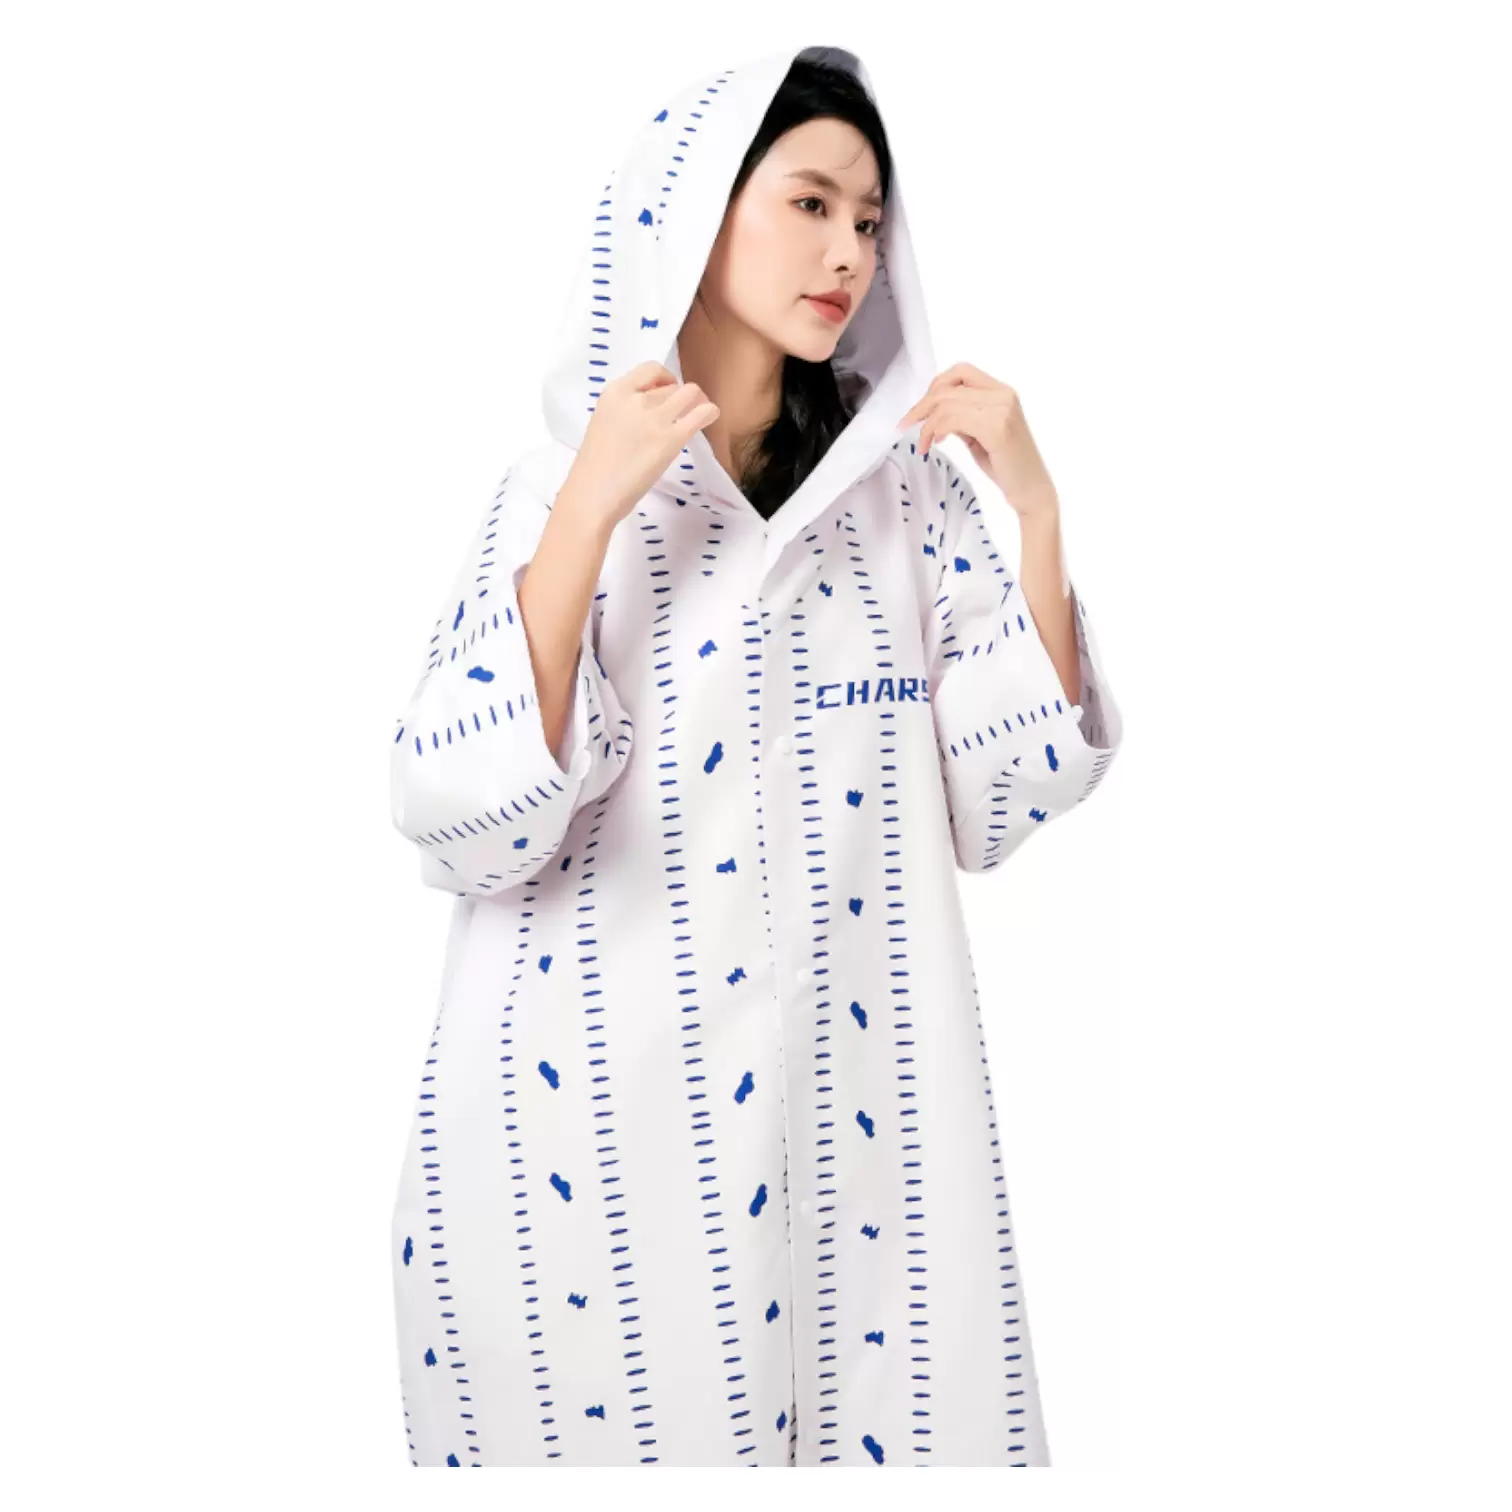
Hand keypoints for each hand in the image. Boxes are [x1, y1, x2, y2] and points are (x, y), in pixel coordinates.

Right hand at [565, 361, 720, 529]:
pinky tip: (710, 417)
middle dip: (681, 397)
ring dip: (698, 401)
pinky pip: (701, 413)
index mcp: (615, 393)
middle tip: (685, 411)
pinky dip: (709, 412)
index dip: (665, 378)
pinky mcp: (671, 439)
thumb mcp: (604, 423)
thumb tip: (650, 413)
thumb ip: (625, 411)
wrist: (592, 494)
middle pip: (671, 387)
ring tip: (699, 413)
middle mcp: (636, 400)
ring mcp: (654, 418)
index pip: (650, 370)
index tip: (668, 389)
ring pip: (690, 393)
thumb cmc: (594, 469)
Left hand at [899, 362, 1059, 519]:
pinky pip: (953, 420)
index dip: (935, 385)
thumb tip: (935, 413)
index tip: (921, 408)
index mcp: (1002, 391)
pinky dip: (936, 430)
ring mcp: (1001, 410)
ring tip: (924, 443)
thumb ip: (963, 418)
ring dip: (926, 424)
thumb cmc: (1008, 466)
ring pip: (947, 404)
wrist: (1032, 490)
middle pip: (948, 387)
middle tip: (905, 425)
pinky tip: (936, 443)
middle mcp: (1003, 395)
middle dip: (921, 406)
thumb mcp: (981, 435)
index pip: (961, 371)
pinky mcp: (996, 428)